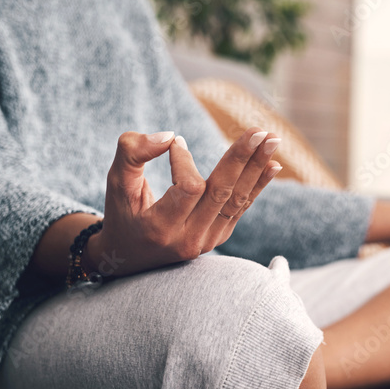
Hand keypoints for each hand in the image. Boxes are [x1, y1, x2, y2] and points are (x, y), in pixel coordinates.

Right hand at [87, 128, 281, 276]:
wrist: (129, 257)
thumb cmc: (122, 213)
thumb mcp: (116, 183)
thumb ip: (133, 153)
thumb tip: (170, 136)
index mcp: (160, 228)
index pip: (188, 188)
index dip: (185, 161)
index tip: (176, 142)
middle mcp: (188, 239)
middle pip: (221, 193)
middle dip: (241, 159)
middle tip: (260, 131)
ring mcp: (207, 241)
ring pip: (236, 200)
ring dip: (256, 167)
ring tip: (272, 139)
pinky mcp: (219, 236)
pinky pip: (241, 207)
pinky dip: (257, 184)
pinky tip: (273, 164)